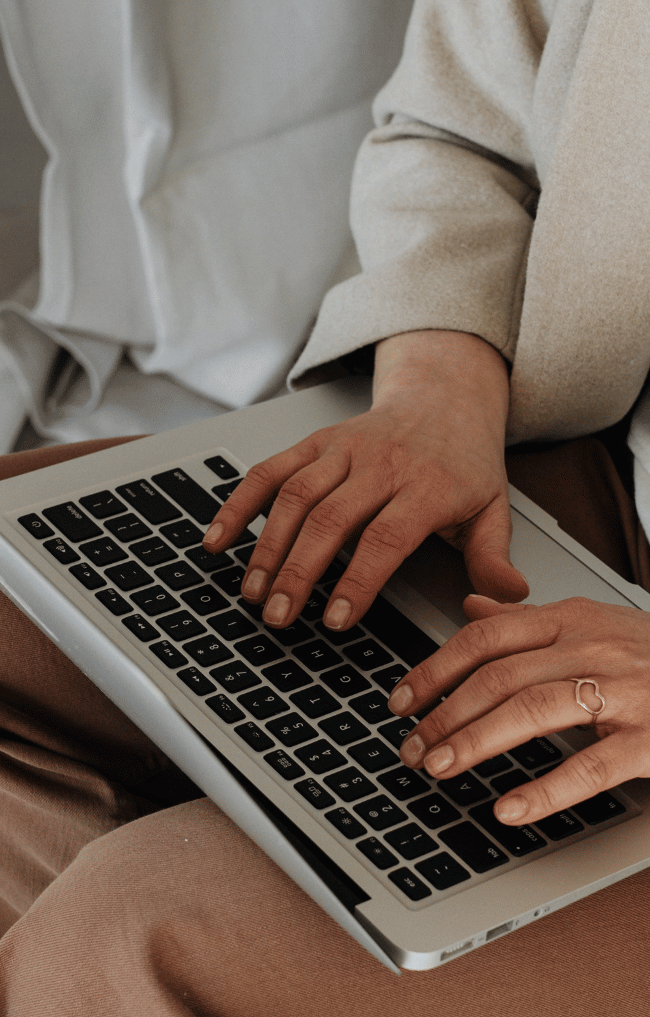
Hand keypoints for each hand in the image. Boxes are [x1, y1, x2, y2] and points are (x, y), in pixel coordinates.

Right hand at [203, 331, 527, 628]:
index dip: (358, 580)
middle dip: (299, 573)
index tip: (336, 620)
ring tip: (254, 593)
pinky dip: (239, 503)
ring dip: (268, 547)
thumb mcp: (492, 507)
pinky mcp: (315, 442)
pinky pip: (270, 471)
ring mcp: (343, 449)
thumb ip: (493, 557)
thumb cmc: (464, 461)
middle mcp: (381, 463)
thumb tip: (510, 601)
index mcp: (427, 485)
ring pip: (295, 497)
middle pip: (331, 519)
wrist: (445, 396)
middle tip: (280, 617)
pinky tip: (219, 538)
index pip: (386, 536)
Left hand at [388, 593, 649, 822]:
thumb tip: (470, 608)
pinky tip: (510, 808)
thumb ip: (529, 620)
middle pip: (500, 675)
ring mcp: (626, 690)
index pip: (486, 636)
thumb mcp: (595, 622)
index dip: (435, 668)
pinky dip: (546, 789)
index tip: (401, 700)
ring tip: (440, 768)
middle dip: (444, 714)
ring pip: (534, 708)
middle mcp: (595, 647)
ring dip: (476, 741)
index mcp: (574, 618)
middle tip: (411, 748)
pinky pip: (592, 765)